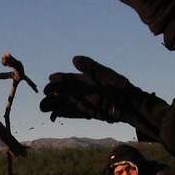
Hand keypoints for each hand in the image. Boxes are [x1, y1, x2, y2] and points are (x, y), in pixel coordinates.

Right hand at [41, 56, 167, 140]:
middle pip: (63, 92)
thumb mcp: (104, 74)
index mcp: (85, 79)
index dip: (58, 79)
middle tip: (44, 96)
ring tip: (43, 108)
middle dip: (52, 94)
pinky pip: (73, 114)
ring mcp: (84, 102)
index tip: (50, 80)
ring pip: (65, 103)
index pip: (67, 79)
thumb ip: (90, 67)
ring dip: (54, 105)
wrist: (131, 104)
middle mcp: (82, 90)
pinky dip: (63, 114)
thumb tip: (73, 58)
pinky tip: (54, 116)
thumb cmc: (119, 86)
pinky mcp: (88, 113)